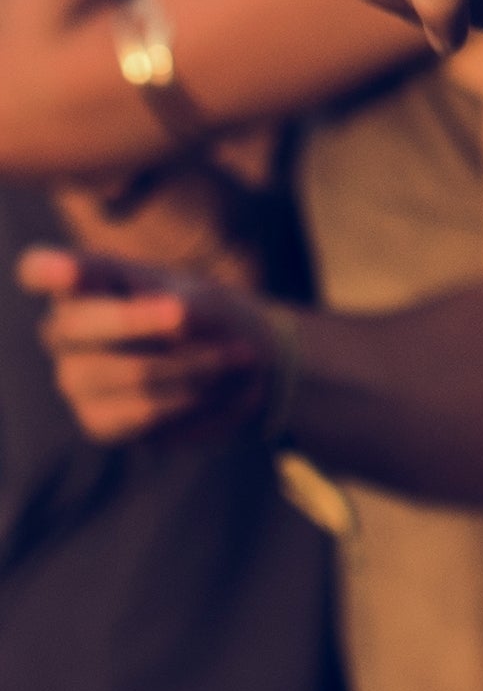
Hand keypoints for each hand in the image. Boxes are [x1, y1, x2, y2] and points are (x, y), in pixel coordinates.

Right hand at [17, 243, 275, 444]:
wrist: (229, 369)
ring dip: (195, 367)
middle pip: (79, 324)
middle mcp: (66, 331)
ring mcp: (75, 377)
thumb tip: (176, 316)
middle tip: (186, 313)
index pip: (40, 270)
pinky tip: (212, 388)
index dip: (47, 270)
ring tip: (234, 357)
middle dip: (138, 319)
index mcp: (85, 283)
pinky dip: (192, 399)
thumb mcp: (206, 298)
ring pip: (128, 372)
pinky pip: (143, 413)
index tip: (65, 271)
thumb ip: (190, 305)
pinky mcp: (99, 420)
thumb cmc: (207, 314)